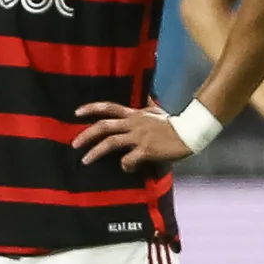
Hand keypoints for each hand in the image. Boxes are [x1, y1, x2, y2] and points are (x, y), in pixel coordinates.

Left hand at [73, 102, 191, 171]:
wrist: (189, 133)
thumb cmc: (172, 123)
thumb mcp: (156, 109)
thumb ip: (146, 104)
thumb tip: (145, 94)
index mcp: (134, 114)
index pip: (109, 107)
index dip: (91, 108)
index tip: (76, 113)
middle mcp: (133, 123)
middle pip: (104, 126)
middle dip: (86, 134)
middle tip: (74, 144)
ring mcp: (139, 137)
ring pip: (111, 143)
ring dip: (96, 152)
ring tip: (85, 160)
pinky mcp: (146, 150)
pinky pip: (129, 160)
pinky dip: (125, 166)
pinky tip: (127, 169)